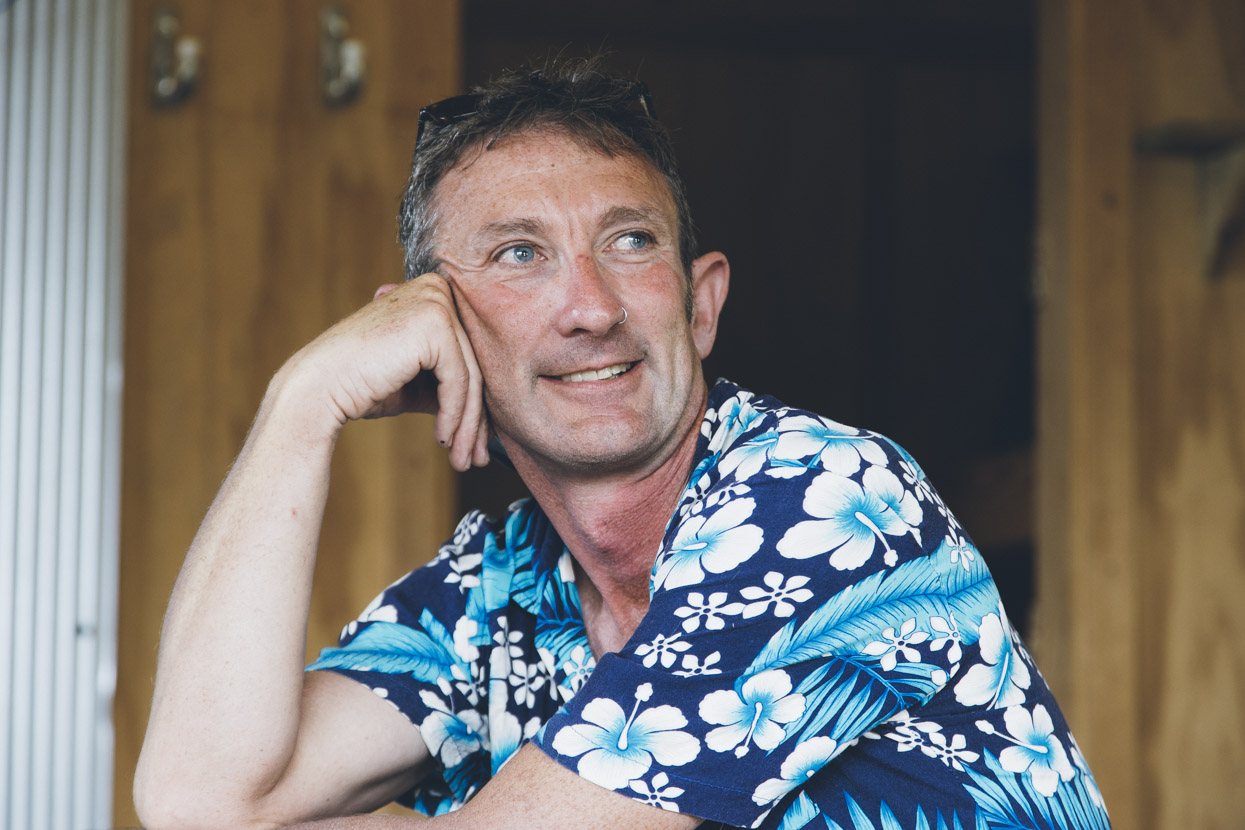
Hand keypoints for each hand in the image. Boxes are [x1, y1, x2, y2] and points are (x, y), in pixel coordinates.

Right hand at [286, 274, 489, 470]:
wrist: (317, 388)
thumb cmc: (363, 385)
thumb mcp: (418, 381)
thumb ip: (451, 383)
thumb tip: (489, 413)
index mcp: (433, 293)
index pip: (468, 354)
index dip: (476, 403)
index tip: (477, 442)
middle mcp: (437, 289)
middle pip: (473, 365)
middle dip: (476, 419)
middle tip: (476, 458)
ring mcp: (436, 302)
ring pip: (471, 376)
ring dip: (468, 425)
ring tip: (463, 459)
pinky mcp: (433, 324)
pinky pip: (458, 380)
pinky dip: (454, 415)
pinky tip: (443, 440)